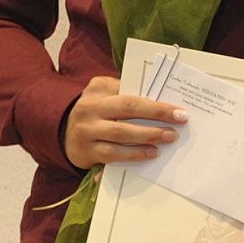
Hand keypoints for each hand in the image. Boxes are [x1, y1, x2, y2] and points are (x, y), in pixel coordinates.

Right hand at [63, 75, 189, 169]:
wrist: (63, 133)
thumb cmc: (97, 112)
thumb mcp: (106, 95)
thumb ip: (128, 94)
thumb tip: (163, 101)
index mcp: (98, 88)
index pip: (131, 90)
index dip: (156, 101)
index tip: (178, 108)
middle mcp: (89, 107)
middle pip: (128, 108)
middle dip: (157, 113)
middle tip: (180, 120)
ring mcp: (86, 130)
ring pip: (121, 132)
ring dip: (148, 135)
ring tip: (169, 137)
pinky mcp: (86, 151)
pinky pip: (113, 154)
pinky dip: (134, 154)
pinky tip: (151, 153)